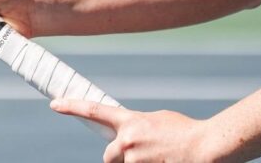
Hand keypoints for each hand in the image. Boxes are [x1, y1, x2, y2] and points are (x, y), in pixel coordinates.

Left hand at [51, 100, 218, 162]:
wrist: (205, 147)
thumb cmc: (185, 132)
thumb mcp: (157, 120)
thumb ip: (137, 126)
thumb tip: (127, 134)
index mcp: (130, 121)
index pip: (94, 111)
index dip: (72, 107)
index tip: (55, 104)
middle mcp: (127, 139)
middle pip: (109, 156)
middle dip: (120, 158)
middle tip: (141, 156)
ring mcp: (133, 159)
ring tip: (158, 158)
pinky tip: (161, 161)